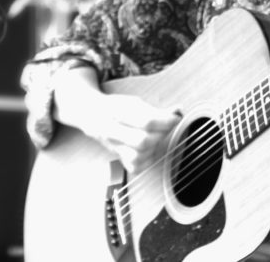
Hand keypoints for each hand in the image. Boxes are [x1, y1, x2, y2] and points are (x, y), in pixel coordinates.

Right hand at [53, 66, 179, 173]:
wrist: (91, 114)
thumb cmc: (115, 107)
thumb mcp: (134, 102)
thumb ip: (156, 110)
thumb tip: (178, 111)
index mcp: (116, 112)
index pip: (146, 121)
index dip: (165, 121)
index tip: (176, 116)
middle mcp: (112, 131)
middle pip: (143, 141)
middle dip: (160, 134)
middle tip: (165, 127)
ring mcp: (113, 146)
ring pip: (139, 157)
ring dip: (154, 147)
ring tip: (156, 136)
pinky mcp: (118, 157)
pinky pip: (135, 166)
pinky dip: (147, 159)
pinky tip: (148, 149)